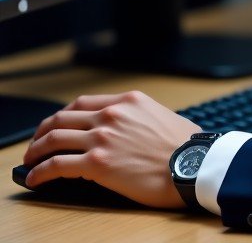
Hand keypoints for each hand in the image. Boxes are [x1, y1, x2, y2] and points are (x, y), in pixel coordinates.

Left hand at [23, 90, 200, 208]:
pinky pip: (56, 165)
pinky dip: (40, 171)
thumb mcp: (163, 117)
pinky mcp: (96, 163)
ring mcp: (102, 137)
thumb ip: (141, 118)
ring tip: (30, 160)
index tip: (57, 125)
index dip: (63, 115)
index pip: (83, 103)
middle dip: (43, 130)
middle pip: (63, 117)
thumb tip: (134, 131)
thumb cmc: (185, 146)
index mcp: (129, 101)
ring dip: (36, 150)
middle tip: (36, 143)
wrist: (192, 165)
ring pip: (54, 137)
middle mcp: (112, 114)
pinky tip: (36, 178)